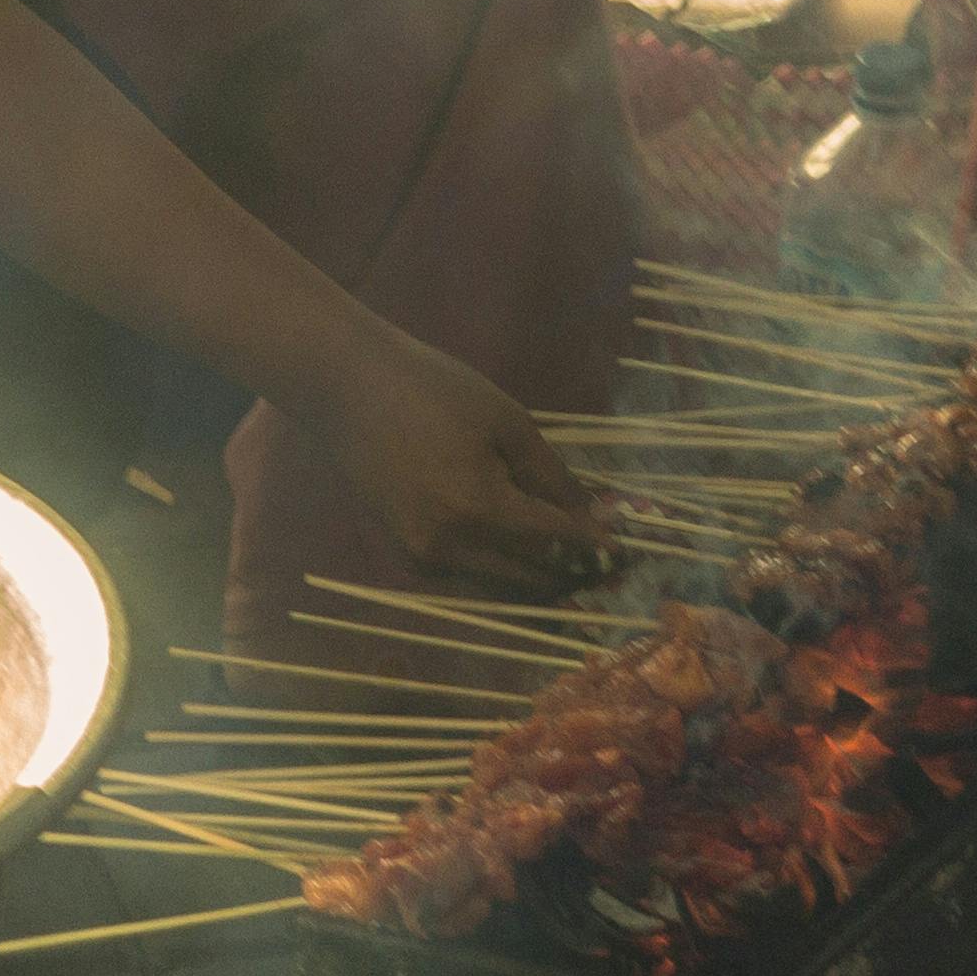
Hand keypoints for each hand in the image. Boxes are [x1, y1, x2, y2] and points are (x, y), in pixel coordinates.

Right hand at [302, 322, 603, 585]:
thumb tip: (591, 515)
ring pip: (499, 587)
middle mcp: (450, 546)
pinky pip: (467, 578)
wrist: (347, 388)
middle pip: (531, 578)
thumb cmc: (432, 388)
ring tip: (576, 565)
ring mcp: (423, 557)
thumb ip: (552, 475)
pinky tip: (526, 558)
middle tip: (608, 563)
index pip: (556, 543)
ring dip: (540, 581)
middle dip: (574, 573)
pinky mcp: (406, 555)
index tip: (629, 550)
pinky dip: (501, 574)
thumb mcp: (506, 421)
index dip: (596, 548)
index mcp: (479, 508)